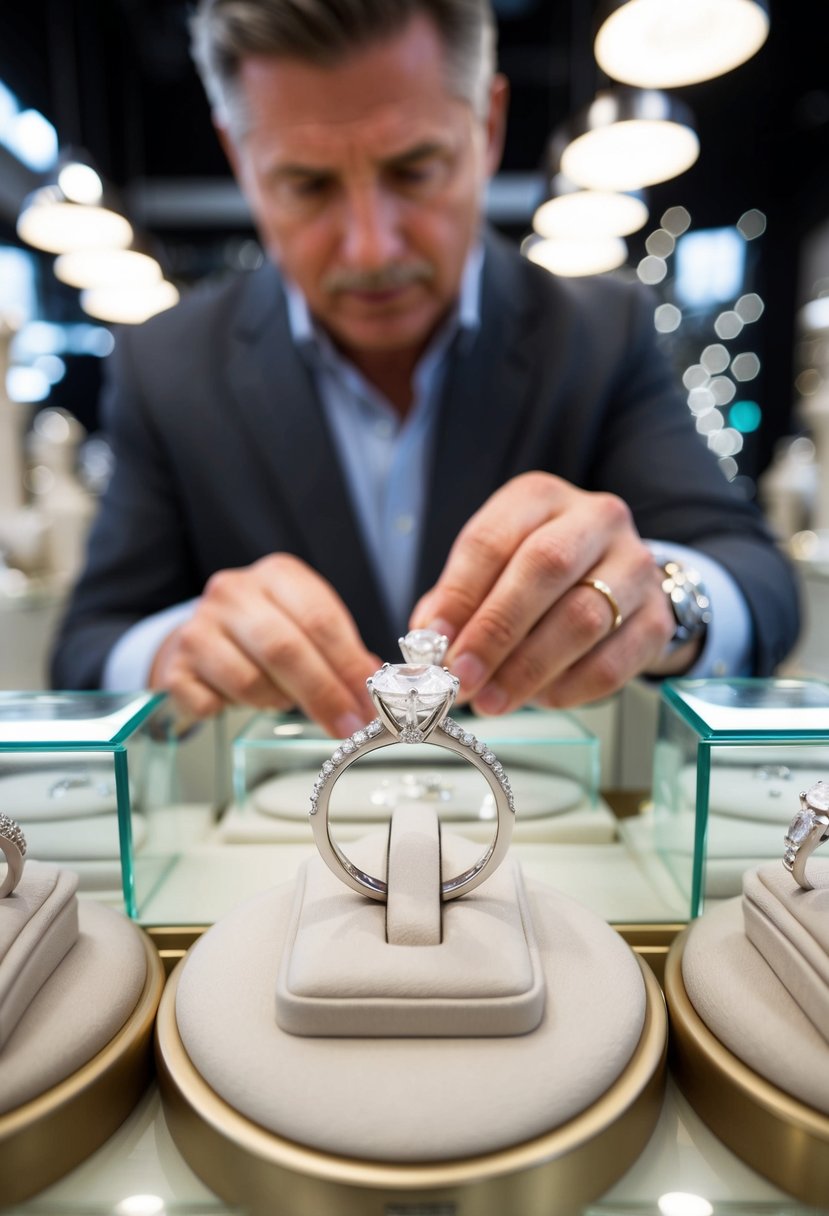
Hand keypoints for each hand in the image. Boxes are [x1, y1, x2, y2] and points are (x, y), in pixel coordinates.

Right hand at [149, 553, 377, 735]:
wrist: (200, 637)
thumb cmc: (266, 633)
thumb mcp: (307, 626)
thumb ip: (341, 652)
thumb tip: (375, 689)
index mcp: (277, 575)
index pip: (320, 619)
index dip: (349, 666)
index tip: (369, 702)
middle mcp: (233, 592)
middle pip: (285, 649)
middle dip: (323, 695)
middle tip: (348, 726)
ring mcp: (198, 627)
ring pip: (249, 681)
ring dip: (276, 702)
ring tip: (284, 701)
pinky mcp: (175, 666)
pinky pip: (212, 703)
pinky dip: (232, 710)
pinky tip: (239, 701)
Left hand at [410, 472, 682, 712]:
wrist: (618, 585)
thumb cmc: (537, 579)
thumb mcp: (491, 572)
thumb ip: (456, 604)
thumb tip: (429, 647)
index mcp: (539, 498)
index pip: (492, 539)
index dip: (458, 594)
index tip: (432, 641)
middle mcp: (595, 518)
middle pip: (545, 567)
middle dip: (496, 630)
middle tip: (463, 676)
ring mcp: (635, 565)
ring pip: (583, 617)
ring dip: (529, 668)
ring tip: (491, 700)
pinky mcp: (657, 617)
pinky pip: (614, 660)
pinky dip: (570, 687)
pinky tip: (540, 699)